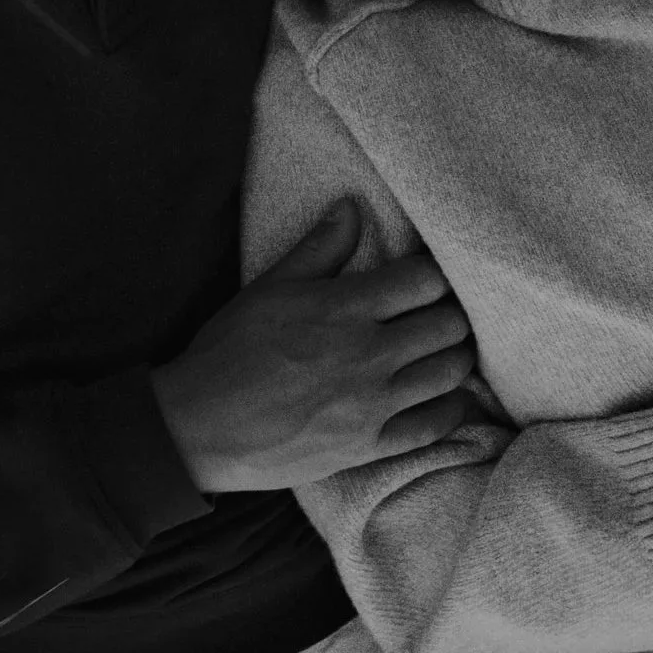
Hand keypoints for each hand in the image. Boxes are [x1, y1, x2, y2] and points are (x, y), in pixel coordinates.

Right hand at [150, 201, 479, 493]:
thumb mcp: (268, 289)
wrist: (198, 427)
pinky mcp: (369, 446)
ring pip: (450, 372)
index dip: (434, 274)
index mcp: (344, 308)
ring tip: (441, 350)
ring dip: (454, 356)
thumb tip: (352, 207)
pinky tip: (445, 398)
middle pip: (449, 325)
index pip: (425, 279)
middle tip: (439, 313)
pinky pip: (433, 426)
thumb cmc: (228, 352)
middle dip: (450, 313)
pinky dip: (449, 409)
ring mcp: (372, 404)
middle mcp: (368, 354)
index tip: (425, 278)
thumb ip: (319, 249)